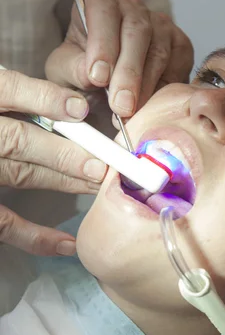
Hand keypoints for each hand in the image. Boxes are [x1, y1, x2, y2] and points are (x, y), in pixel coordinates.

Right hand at [0, 69, 106, 254]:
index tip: (80, 109)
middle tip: (104, 161)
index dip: (44, 99)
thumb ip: (18, 94)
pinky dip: (35, 237)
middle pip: (18, 139)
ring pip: (20, 173)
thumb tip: (73, 106)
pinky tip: (67, 243)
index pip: (7, 90)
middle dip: (65, 151)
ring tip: (99, 184)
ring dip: (64, 180)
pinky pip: (3, 223)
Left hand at [45, 0, 193, 117]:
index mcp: (100, 4)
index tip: (97, 78)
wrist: (108, 88)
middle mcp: (133, 9)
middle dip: (128, 72)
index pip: (103, 11)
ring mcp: (161, 25)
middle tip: (120, 105)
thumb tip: (91, 75)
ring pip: (159, 52)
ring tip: (131, 112)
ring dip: (145, 86)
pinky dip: (164, 88)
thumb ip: (71, 69)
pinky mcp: (180, 45)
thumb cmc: (84, 73)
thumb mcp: (65, 72)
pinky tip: (149, 106)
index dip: (102, 44)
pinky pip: (177, 65)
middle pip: (137, 33)